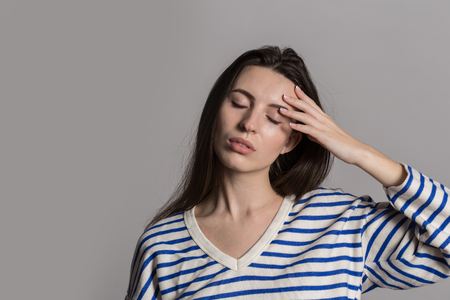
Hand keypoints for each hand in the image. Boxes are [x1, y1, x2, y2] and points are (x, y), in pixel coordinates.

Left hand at [280, 86, 406, 186]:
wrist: (355, 150)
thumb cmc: (341, 144)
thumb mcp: (326, 137)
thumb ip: (315, 134)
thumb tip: (307, 134)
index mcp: (325, 119)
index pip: (312, 104)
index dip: (303, 96)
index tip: (295, 88)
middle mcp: (324, 120)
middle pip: (307, 107)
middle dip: (295, 100)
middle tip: (284, 95)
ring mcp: (324, 128)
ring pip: (306, 116)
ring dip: (293, 112)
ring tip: (282, 109)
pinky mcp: (324, 136)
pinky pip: (310, 130)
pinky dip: (300, 127)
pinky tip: (291, 125)